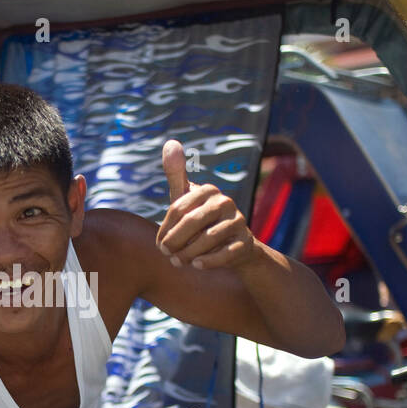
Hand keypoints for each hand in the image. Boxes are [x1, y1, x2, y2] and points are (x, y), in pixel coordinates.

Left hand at [156, 139, 255, 269]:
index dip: (165, 229)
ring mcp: (239, 221)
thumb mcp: (186, 199)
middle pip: (192, 222)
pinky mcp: (246, 242)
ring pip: (208, 239)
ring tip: (178, 262)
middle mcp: (226, 202)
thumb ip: (176, 174)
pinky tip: (196, 265)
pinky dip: (208, 262)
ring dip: (188, 254)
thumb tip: (170, 141)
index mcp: (208, 190)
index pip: (177, 209)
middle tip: (166, 254)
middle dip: (175, 242)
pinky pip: (226, 253)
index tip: (160, 244)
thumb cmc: (201, 221)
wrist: (232, 248)